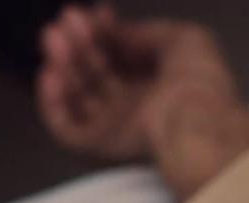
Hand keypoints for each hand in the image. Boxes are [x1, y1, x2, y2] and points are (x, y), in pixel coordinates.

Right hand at [37, 4, 248, 192]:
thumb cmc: (199, 81)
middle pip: (99, 72)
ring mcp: (119, 126)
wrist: (195, 118)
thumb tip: (122, 32)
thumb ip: (147, 32)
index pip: (125, 56)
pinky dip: (54, 104)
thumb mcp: (184, 39)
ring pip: (80, 95)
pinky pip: (68, 128)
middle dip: (81, 42)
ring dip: (63, 64)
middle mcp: (139, 105)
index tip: (99, 12)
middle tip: (68, 19)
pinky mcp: (102, 145)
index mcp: (163, 83)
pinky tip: (49, 75)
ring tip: (54, 38)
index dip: (109, 32)